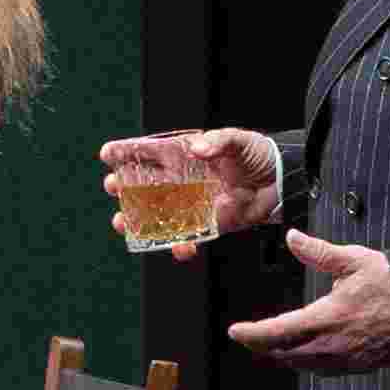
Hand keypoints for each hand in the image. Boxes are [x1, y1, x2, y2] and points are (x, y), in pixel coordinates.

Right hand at [97, 127, 279, 252]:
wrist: (282, 183)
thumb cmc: (259, 155)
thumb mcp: (238, 140)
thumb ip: (217, 142)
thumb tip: (197, 150)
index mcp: (185, 156)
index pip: (150, 152)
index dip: (127, 152)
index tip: (107, 154)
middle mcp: (182, 180)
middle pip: (144, 184)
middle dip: (123, 187)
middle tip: (112, 188)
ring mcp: (192, 204)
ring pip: (156, 214)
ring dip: (137, 220)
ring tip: (121, 223)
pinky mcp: (207, 224)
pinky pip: (188, 237)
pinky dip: (180, 245)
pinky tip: (177, 249)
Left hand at [227, 232, 389, 372]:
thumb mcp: (355, 260)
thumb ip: (318, 252)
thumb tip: (292, 238)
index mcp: (327, 318)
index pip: (277, 332)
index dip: (252, 334)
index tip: (234, 331)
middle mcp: (332, 345)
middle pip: (283, 353)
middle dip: (261, 345)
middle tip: (245, 336)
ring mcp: (346, 359)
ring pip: (301, 364)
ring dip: (281, 355)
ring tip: (267, 343)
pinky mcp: (358, 366)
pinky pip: (321, 370)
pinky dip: (304, 361)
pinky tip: (301, 352)